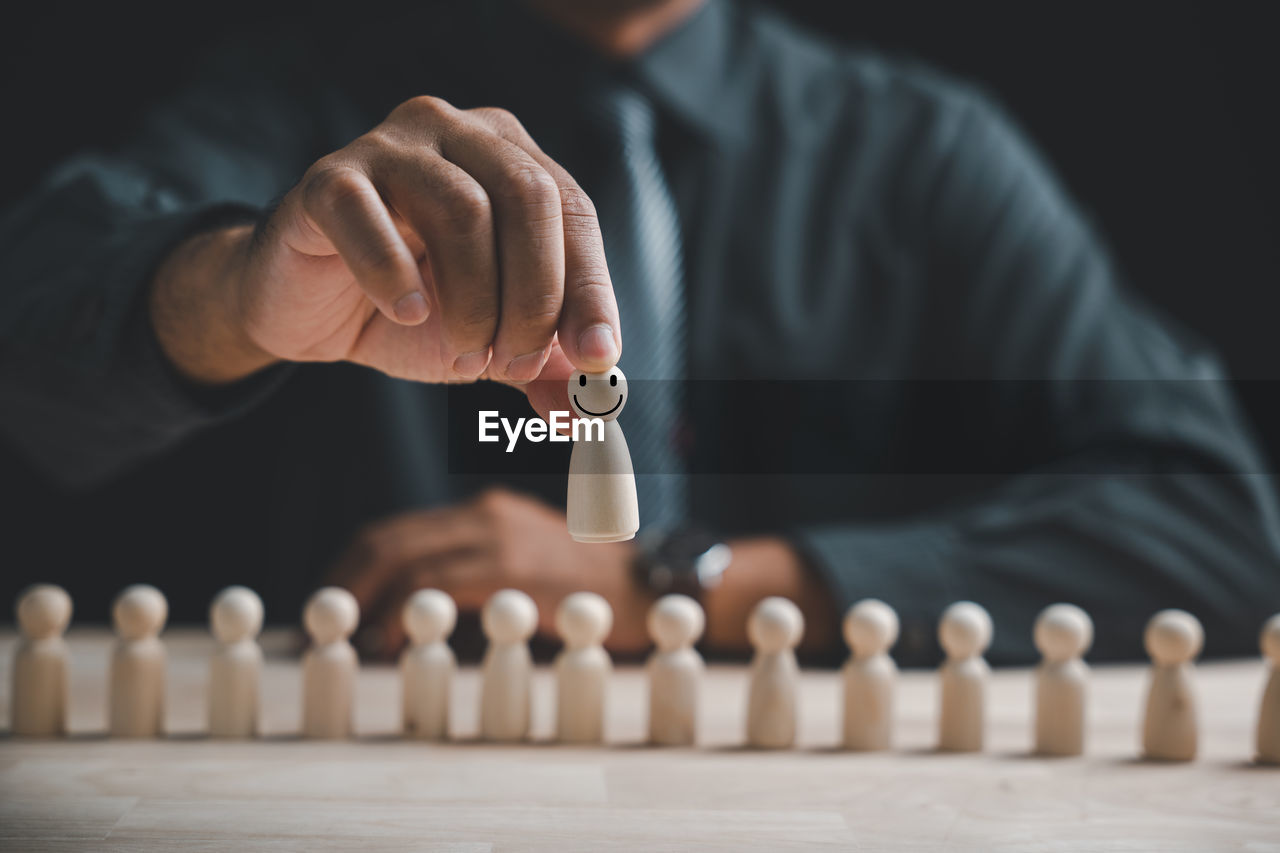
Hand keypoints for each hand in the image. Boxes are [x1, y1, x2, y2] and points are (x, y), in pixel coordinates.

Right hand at [150, 96, 619, 418]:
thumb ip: (541, 365)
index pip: (572, 210)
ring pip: (462, 208)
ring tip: (466, 352)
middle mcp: (456, 132)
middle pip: (527, 197)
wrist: (306, 312)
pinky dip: (395, 277)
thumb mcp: (489, 339)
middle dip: (535, 296)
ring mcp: (388, 147)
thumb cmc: (407, 307)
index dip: (588, 288)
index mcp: (509, 156)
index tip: (595, 356)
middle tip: (519, 361)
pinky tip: (407, 314)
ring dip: (474, 299)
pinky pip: (368, 217)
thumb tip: (586, 411)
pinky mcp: (327, 180)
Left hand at [327, 488, 652, 655]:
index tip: (334, 604)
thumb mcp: (526, 568)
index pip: (398, 532)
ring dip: (366, 602)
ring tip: (349, 638)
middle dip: (346, 582)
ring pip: (406, 559)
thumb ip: (475, 577)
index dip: (354, 569)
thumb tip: (409, 618)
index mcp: (485, 513)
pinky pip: (438, 585)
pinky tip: (389, 640)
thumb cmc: (587, 589)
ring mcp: (502, 539)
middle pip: (389, 540)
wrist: (649, 586)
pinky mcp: (515, 570)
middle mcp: (487, 515)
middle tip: (321, 622)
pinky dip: (402, 613)